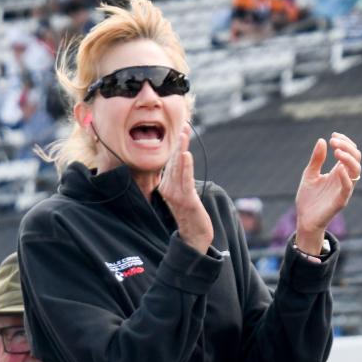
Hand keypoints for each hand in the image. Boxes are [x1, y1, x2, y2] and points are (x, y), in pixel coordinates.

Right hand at [158, 126, 213, 254]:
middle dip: (179, 143)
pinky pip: (185, 181)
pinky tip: (185, 155)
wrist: (194, 235)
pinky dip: (185, 167)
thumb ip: (180, 179)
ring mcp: (176, 195)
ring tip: (184, 134)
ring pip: (178, 168)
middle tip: (183, 125)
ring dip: (181, 149)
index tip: (182, 129)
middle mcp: (168, 189)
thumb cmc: (189, 215)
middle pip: (174, 162)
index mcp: (166, 186)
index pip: (172, 162)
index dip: (177, 145)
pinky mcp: (186, 201)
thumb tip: (180, 163)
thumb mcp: (183, 194)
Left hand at [294, 132, 360, 253]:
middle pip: (356, 158)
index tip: (333, 136)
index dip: (345, 142)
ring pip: (356, 170)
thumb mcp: (310, 175)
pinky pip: (348, 187)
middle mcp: (344, 179)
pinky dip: (346, 177)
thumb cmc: (308, 199)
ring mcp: (344, 189)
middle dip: (347, 147)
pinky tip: (338, 168)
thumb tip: (322, 140)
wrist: (305, 220)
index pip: (350, 152)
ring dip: (348, 159)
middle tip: (333, 141)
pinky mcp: (341, 201)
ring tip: (336, 151)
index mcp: (339, 171)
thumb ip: (316, 160)